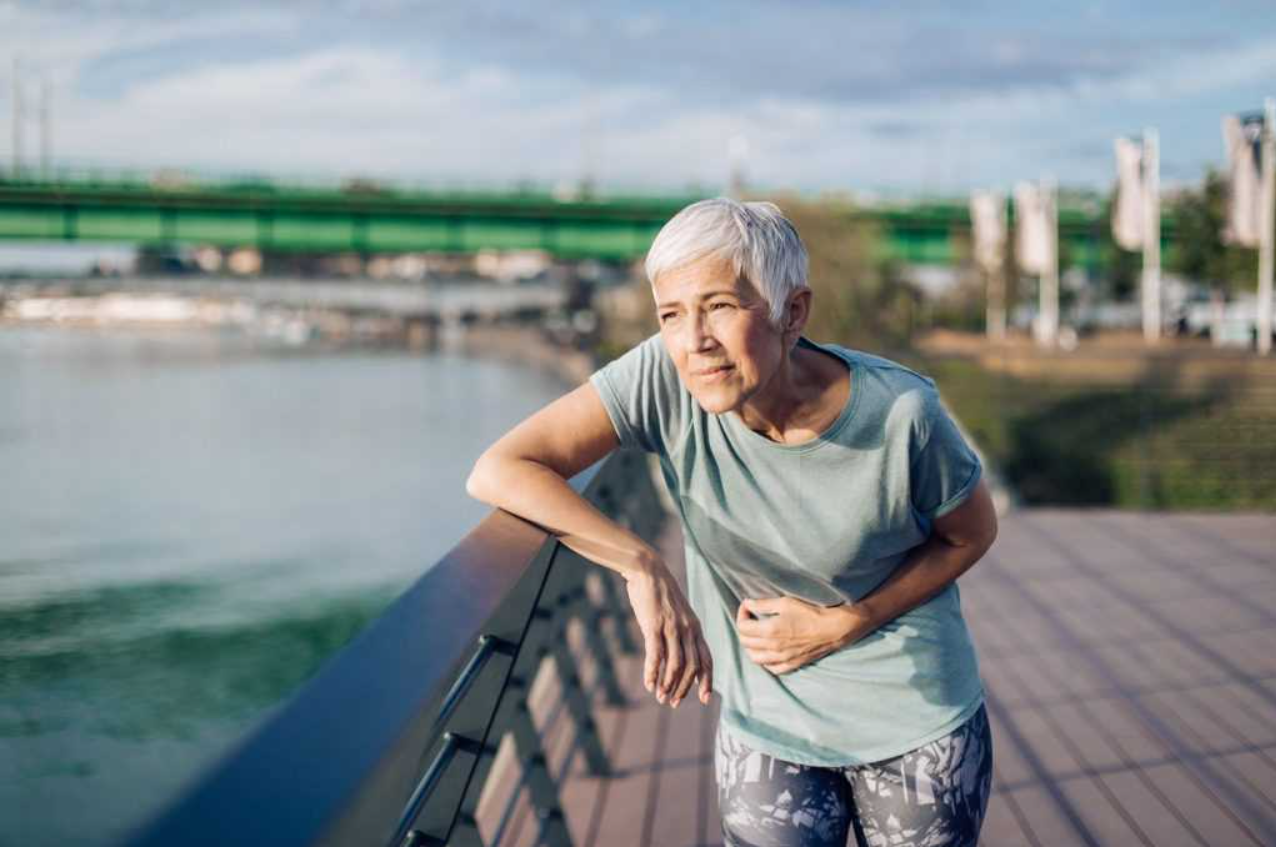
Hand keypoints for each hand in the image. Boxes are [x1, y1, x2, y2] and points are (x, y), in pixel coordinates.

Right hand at [625, 563, 712, 707]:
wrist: (648, 570)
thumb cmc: (661, 593)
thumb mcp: (678, 613)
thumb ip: (681, 631)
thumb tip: (678, 652)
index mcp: (695, 627)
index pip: (706, 659)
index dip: (707, 680)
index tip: (705, 699)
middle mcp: (687, 629)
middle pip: (692, 667)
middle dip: (685, 689)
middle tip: (674, 703)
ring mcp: (671, 627)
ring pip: (675, 664)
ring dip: (668, 685)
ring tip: (660, 697)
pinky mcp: (654, 625)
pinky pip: (655, 655)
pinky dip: (652, 673)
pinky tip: (648, 684)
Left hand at [736, 596, 866, 674]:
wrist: (833, 629)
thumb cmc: (810, 612)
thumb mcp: (785, 603)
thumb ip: (762, 604)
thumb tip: (746, 603)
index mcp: (769, 631)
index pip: (742, 627)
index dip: (741, 614)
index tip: (747, 607)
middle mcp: (772, 648)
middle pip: (745, 642)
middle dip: (743, 629)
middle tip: (750, 618)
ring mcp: (782, 659)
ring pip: (754, 658)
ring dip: (750, 646)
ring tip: (755, 635)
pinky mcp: (791, 664)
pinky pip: (771, 668)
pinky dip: (764, 661)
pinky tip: (767, 651)